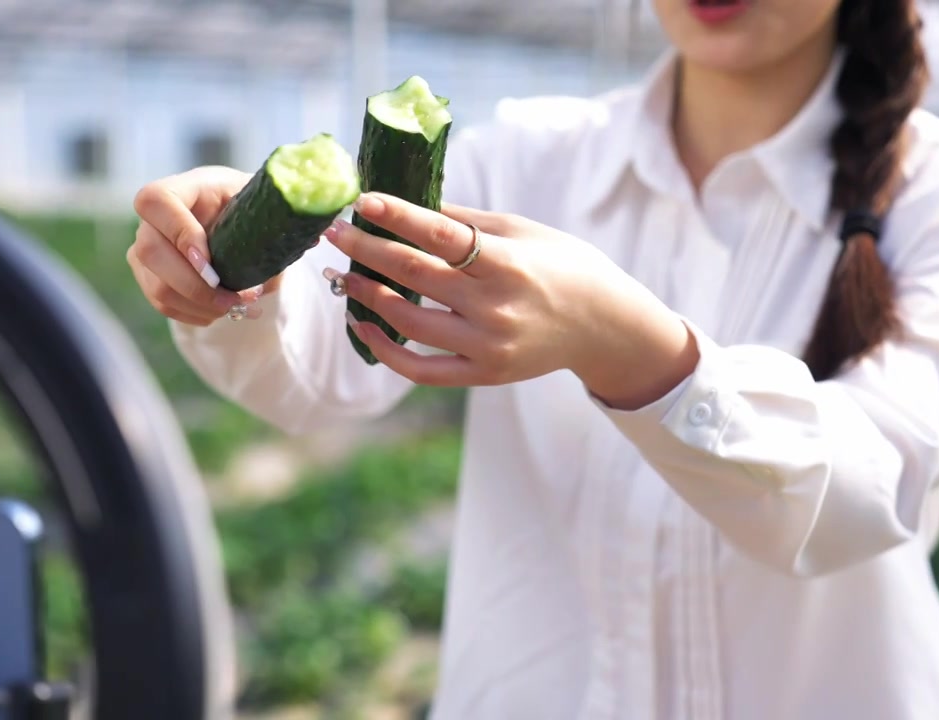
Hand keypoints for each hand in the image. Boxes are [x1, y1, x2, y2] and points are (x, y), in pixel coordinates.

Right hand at [129, 166, 276, 325]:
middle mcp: (155, 218)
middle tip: (236, 299)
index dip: (178, 233)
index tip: (210, 262)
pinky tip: (222, 310)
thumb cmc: (251, 210)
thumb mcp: (264, 205)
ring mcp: (146, 247)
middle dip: (196, 286)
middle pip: (150, 252)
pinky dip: (196, 314)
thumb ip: (281, 217)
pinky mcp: (150, 276)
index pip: (156, 202)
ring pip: (157, 286)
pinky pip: (164, 304)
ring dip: (200, 305)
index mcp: (184, 188)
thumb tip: (313, 239)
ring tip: (237, 307)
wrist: (236, 225)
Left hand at [323, 193, 698, 408]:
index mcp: (509, 263)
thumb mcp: (522, 230)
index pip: (440, 236)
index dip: (397, 217)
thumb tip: (406, 201)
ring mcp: (487, 346)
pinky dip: (385, 349)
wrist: (603, 327)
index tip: (361, 201)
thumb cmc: (563, 267)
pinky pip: (421, 370)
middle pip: (415, 275)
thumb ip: (464, 221)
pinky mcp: (483, 375)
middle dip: (367, 250)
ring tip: (341, 275)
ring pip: (409, 322)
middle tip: (334, 232)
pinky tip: (362, 323)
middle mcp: (496, 308)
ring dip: (366, 296)